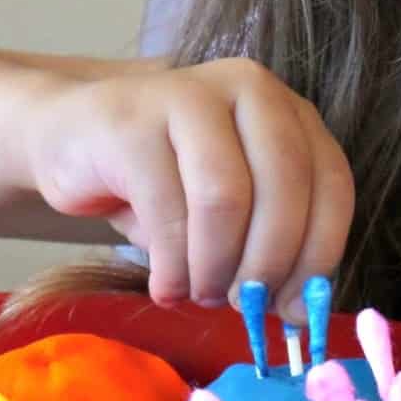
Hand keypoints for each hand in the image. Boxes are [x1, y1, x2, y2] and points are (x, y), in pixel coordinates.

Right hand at [21, 58, 354, 321]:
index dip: (320, 254)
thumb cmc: (161, 180)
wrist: (70, 136)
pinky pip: (167, 211)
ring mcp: (187, 96)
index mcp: (286, 109)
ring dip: (216, 268)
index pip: (330, 182)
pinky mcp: (132, 122)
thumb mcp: (230, 207)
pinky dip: (173, 267)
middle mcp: (248, 88)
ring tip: (199, 293)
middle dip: (267, 264)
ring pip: (225, 199)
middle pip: (284, 188)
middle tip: (243, 306)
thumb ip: (269, 243)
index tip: (296, 309)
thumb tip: (298, 312)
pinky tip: (166, 285)